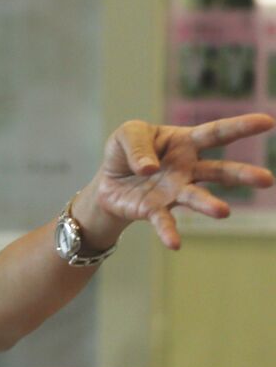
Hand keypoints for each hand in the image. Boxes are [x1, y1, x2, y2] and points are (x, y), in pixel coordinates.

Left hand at [78, 114, 274, 249]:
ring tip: (223, 212)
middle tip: (267, 180)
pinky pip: (164, 221)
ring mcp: (174, 192)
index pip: (216, 133)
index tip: (267, 122)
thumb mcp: (126, 135)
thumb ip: (137, 146)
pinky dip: (169, 232)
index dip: (241, 126)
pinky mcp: (155, 210)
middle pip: (219, 171)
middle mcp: (186, 169)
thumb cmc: (126, 151)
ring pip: (197, 197)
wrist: (108, 182)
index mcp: (184, 143)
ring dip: (209, 204)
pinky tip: (175, 244)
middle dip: (243, 175)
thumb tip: (150, 169)